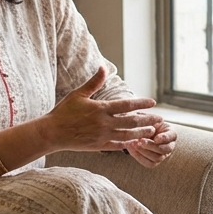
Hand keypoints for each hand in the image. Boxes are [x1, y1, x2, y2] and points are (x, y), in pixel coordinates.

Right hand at [45, 67, 160, 151]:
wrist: (52, 133)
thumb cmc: (64, 112)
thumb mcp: (78, 94)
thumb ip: (94, 82)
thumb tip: (104, 67)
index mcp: (101, 108)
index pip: (127, 105)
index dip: (141, 103)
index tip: (153, 102)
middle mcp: (104, 123)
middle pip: (132, 121)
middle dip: (148, 119)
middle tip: (160, 119)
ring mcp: (102, 136)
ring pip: (128, 135)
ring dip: (142, 132)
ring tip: (152, 131)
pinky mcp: (99, 146)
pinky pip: (118, 146)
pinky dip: (129, 144)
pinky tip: (137, 142)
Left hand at [125, 121, 176, 167]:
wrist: (141, 130)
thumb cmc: (146, 122)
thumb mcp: (148, 118)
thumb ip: (147, 119)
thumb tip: (142, 117)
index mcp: (171, 133)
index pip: (171, 136)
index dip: (164, 138)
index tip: (156, 138)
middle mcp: (169, 145)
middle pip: (164, 149)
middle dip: (151, 146)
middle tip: (140, 141)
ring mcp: (162, 155)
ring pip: (157, 158)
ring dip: (143, 151)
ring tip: (132, 144)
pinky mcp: (154, 162)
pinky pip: (149, 163)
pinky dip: (139, 156)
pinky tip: (130, 149)